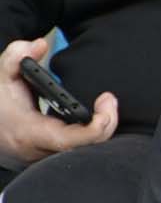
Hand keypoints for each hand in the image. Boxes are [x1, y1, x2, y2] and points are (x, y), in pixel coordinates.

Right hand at [0, 38, 117, 171]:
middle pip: (86, 148)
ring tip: (105, 105)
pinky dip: (91, 135)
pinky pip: (78, 150)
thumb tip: (38, 45)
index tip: (106, 100)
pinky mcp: (50, 157)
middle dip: (106, 124)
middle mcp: (40, 151)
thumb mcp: (2, 76)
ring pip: (84, 151)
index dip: (96, 127)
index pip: (70, 140)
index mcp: (30, 133)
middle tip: (108, 99)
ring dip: (101, 130)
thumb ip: (16, 57)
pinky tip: (96, 117)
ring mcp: (46, 158)